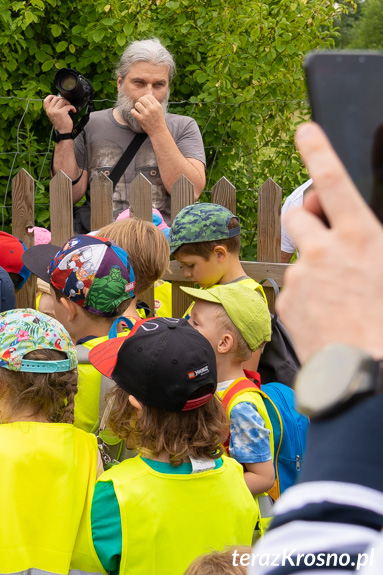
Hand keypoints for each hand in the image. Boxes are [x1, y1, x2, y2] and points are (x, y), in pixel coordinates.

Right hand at [43, 95, 75, 133]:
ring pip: (62, 100)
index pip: (46, 100)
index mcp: (48, 111)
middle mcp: (51, 110)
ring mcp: (56, 111)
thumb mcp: (54, 116)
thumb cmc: (60, 124)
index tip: (56, 97)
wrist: (63, 132)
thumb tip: (59, 99)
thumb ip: (54, 108)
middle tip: (66, 104)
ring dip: (68, 103)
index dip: (51, 96)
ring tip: (69, 108)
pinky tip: (73, 110)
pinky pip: (68, 106)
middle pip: (56, 98)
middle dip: (63, 99)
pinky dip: (72, 107)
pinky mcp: (62, 112)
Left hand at [130, 94, 166, 134]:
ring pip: (137, 104)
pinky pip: (133, 111)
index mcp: (157, 105)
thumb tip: (149, 93)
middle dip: (140, 101)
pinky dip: (133, 112)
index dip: (145, 98)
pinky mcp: (141, 119)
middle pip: (142, 99)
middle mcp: (152, 109)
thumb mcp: (159, 109)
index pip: (148, 96)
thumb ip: (154, 102)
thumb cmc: (158, 119)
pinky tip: (135, 113)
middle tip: (141, 105)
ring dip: (137, 106)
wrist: (158, 130)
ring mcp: (146, 114)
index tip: (144, 102)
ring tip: (138, 109)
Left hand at [277, 122, 382, 360]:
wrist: (367, 372)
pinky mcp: (287, 301)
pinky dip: (308, 292)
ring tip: (338, 284)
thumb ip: (372, 240)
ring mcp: (302, 277)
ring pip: (298, 251)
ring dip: (312, 256)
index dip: (318, 150)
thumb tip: (359, 229)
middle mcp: (325, 251)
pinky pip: (295, 285)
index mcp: (362, 237)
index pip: (333, 180)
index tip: (305, 130)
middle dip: (310, 216)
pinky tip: (330, 311)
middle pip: (300, 213)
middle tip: (328, 232)